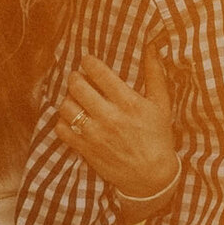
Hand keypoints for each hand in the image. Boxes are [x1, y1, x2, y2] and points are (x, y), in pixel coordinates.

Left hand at [59, 44, 176, 200]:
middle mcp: (109, 116)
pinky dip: (63, 121)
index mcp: (128, 102)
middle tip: (78, 78)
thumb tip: (152, 47)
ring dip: (68, 99)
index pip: (98, 73)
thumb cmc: (158, 137)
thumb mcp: (161, 105)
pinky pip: (62, 130)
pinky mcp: (86, 150)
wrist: (152, 176)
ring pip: (66, 107)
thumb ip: (155, 74)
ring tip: (74, 99)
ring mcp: (95, 134)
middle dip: (75, 78)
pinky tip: (72, 119)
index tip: (87, 62)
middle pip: (77, 86)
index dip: (88, 63)